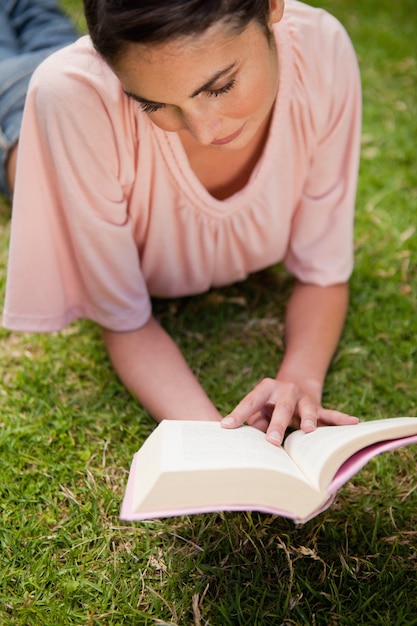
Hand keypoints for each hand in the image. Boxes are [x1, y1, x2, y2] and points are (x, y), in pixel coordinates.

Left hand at [221, 377, 357, 445]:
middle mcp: (285, 390)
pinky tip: (353, 422)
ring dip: (307, 419)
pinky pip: (329, 414)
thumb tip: (248, 444)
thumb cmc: (268, 406)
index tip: (227, 426)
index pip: (250, 401)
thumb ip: (253, 422)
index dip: (238, 414)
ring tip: (308, 430)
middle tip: (272, 441)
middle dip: (277, 424)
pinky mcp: (317, 407)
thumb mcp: (257, 410)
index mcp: (265, 388)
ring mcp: (303, 398)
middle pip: (281, 406)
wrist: (293, 386)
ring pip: (307, 408)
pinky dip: (340, 419)